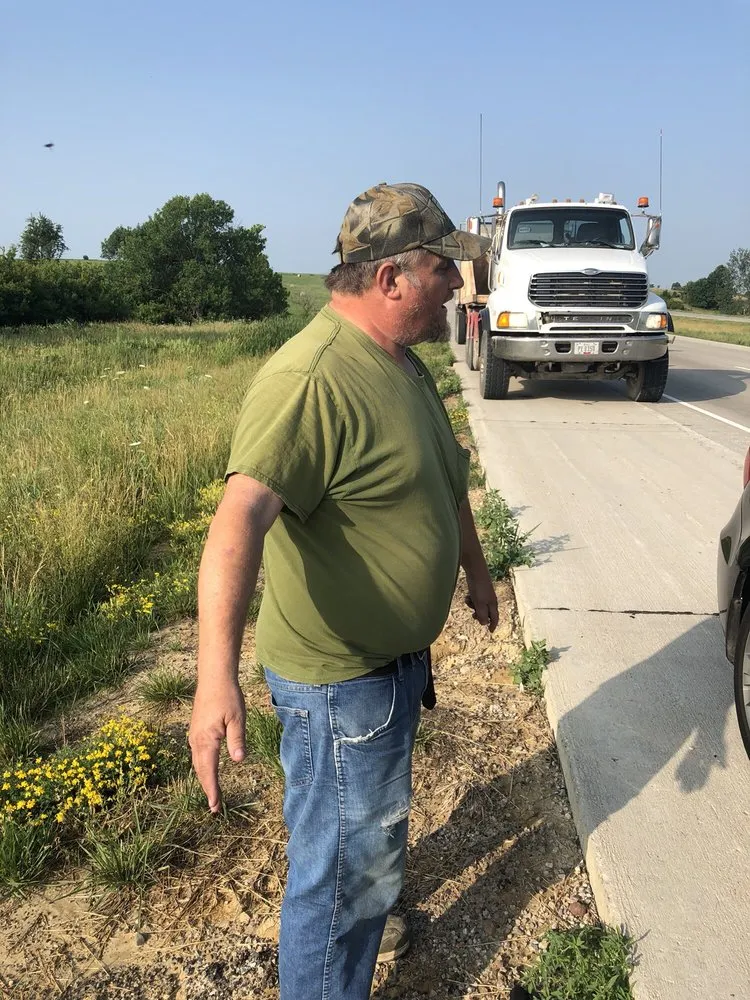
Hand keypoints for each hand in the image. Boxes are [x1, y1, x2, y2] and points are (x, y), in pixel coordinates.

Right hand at [188, 680, 246, 812]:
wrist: (214, 678)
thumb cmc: (228, 696)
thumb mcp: (237, 718)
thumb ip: (237, 739)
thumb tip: (238, 760)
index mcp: (206, 740)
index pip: (209, 771)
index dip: (212, 790)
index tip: (215, 806)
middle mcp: (196, 740)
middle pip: (200, 771)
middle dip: (207, 789)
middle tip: (215, 807)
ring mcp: (194, 735)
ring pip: (197, 763)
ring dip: (204, 779)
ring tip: (212, 793)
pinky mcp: (195, 730)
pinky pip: (197, 754)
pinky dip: (202, 767)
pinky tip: (207, 769)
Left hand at [465, 569, 498, 632]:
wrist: (476, 571)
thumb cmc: (479, 588)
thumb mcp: (480, 603)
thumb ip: (482, 614)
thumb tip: (484, 623)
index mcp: (493, 604)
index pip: (495, 618)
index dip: (493, 625)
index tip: (490, 632)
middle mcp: (490, 600)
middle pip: (486, 613)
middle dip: (479, 615)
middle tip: (472, 615)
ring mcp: (484, 595)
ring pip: (478, 606)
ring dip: (472, 606)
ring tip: (468, 601)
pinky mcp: (478, 590)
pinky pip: (474, 599)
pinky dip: (470, 599)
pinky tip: (467, 596)